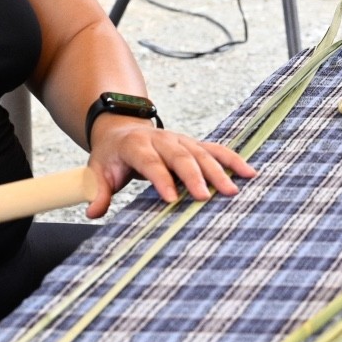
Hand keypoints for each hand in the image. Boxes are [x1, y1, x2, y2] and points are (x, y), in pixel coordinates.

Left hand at [86, 115, 254, 216]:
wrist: (121, 130)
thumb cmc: (112, 156)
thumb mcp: (98, 171)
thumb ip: (98, 192)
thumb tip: (94, 212)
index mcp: (136, 146)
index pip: (151, 163)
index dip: (161, 179)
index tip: (171, 198)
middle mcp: (161, 140)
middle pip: (180, 157)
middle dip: (194, 176)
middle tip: (206, 197)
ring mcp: (180, 140)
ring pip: (201, 153)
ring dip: (218, 171)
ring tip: (232, 189)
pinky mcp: (193, 144)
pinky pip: (215, 150)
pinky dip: (232, 160)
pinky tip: (248, 172)